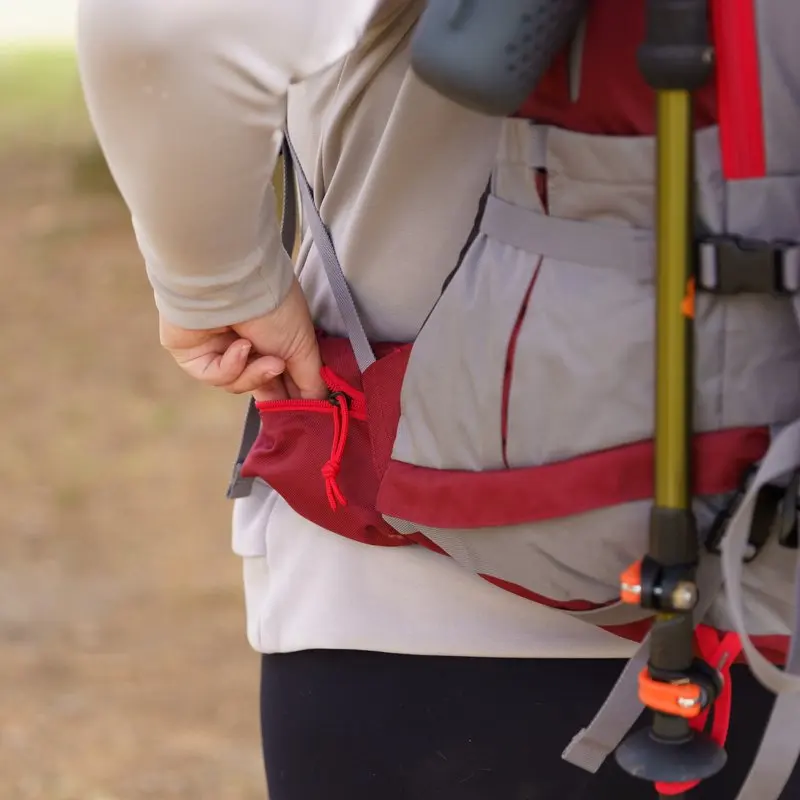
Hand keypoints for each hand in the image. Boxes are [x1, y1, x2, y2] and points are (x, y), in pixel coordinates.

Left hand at [160, 280, 326, 401]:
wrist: (234, 282)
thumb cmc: (274, 305)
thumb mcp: (303, 345)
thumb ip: (311, 379)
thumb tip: (318, 405)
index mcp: (272, 339)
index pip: (281, 377)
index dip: (291, 395)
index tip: (305, 408)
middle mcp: (244, 343)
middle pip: (258, 385)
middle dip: (272, 385)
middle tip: (281, 378)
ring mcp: (216, 349)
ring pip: (237, 384)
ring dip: (255, 374)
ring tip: (267, 358)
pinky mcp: (192, 355)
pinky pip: (214, 376)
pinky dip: (231, 366)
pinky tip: (239, 346)